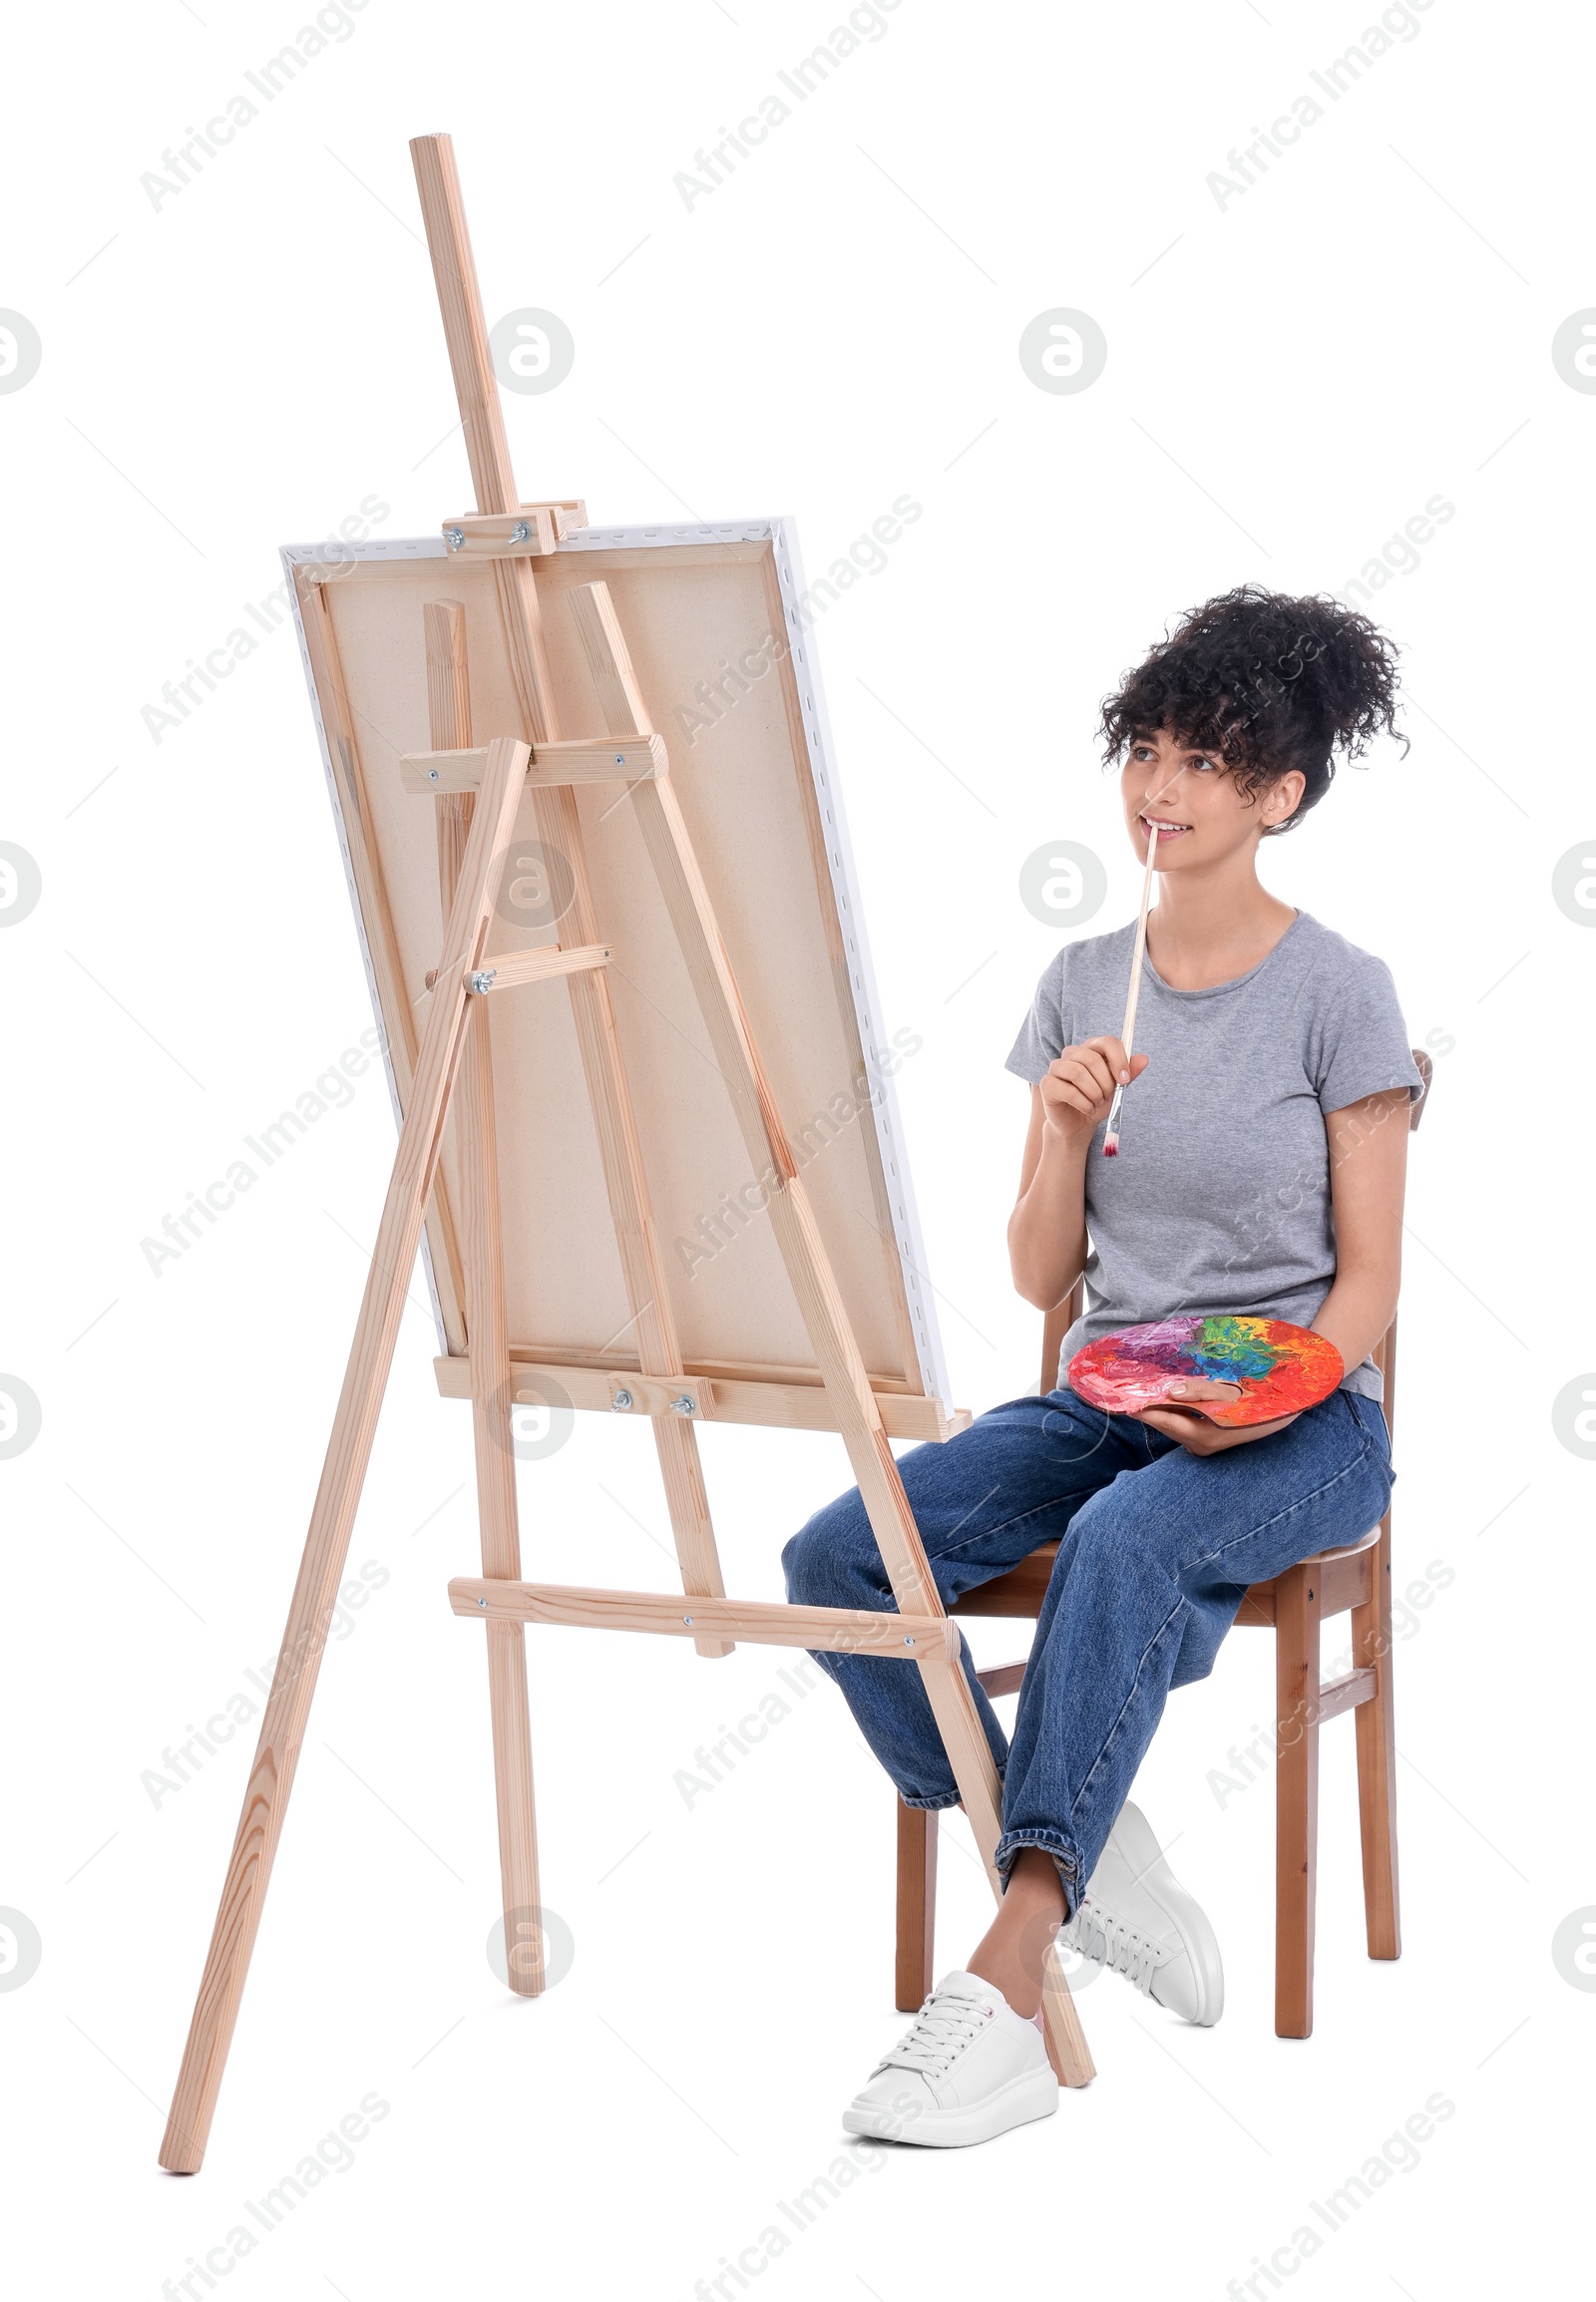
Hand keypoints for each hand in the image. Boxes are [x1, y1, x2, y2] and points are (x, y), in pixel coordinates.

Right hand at [1039, 1036, 1148, 1146]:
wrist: (1079, 1124)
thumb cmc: (1097, 1101)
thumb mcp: (1117, 1089)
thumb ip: (1129, 1074)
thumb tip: (1144, 1059)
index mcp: (1091, 1049)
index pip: (1107, 1042)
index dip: (1119, 1059)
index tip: (1125, 1080)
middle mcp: (1072, 1053)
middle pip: (1092, 1059)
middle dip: (1105, 1083)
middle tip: (1108, 1097)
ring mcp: (1057, 1067)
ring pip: (1078, 1073)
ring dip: (1094, 1093)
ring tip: (1097, 1103)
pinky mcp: (1047, 1084)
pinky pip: (1068, 1091)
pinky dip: (1084, 1104)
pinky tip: (1088, 1109)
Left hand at [1134, 1377, 1300, 1456]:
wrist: (1284, 1415)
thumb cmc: (1257, 1402)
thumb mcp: (1229, 1393)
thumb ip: (1198, 1392)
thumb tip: (1169, 1392)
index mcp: (1203, 1435)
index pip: (1160, 1419)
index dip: (1139, 1406)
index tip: (1118, 1395)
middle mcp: (1199, 1445)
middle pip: (1163, 1423)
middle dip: (1145, 1406)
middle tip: (1123, 1388)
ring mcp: (1202, 1446)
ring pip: (1171, 1425)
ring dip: (1157, 1409)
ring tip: (1139, 1390)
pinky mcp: (1206, 1443)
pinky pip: (1181, 1426)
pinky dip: (1171, 1412)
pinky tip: (1166, 1398)